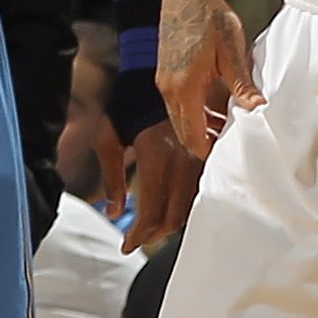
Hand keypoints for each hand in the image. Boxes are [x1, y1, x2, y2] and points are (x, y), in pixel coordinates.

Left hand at [120, 116, 198, 250]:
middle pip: (175, 213)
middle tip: (138, 240)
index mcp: (155, 155)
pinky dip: (189, 202)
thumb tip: (114, 213)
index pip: (152, 209)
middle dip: (155, 233)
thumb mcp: (107, 140)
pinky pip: (204, 184)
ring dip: (173, 220)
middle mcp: (181, 156)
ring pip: (193, 202)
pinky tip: (176, 207)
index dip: (139, 234)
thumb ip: (112, 179)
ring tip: (154, 228)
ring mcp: (199, 151)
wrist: (152, 70)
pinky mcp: (210, 146)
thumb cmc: (123, 106)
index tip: (126, 246)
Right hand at [155, 0, 260, 161]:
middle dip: (205, 142)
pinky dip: (194, 112)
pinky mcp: (165, 74)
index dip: (209, 150)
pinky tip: (216, 108)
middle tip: (231, 147)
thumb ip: (242, 84)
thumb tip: (257, 109)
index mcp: (184, 87)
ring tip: (228, 127)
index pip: (192, 135)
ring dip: (201, 127)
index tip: (228, 156)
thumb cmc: (211, 18)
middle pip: (184, 131)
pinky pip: (177, 104)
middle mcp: (168, 89)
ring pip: (180, 118)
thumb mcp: (232, 52)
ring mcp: (164, 82)